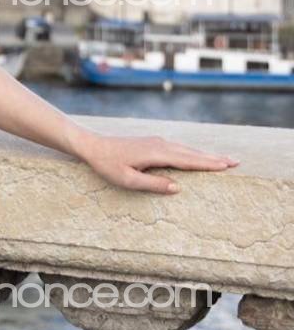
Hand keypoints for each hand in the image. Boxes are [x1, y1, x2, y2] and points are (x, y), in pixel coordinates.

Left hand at [75, 132, 238, 194]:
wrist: (93, 146)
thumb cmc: (107, 165)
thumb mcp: (127, 180)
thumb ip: (153, 184)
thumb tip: (178, 188)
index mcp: (156, 153)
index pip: (188, 160)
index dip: (208, 163)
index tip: (227, 165)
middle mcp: (159, 144)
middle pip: (192, 152)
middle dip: (213, 157)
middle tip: (236, 162)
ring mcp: (156, 141)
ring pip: (186, 149)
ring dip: (204, 154)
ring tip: (223, 160)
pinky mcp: (153, 142)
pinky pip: (178, 148)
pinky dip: (192, 152)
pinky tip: (197, 156)